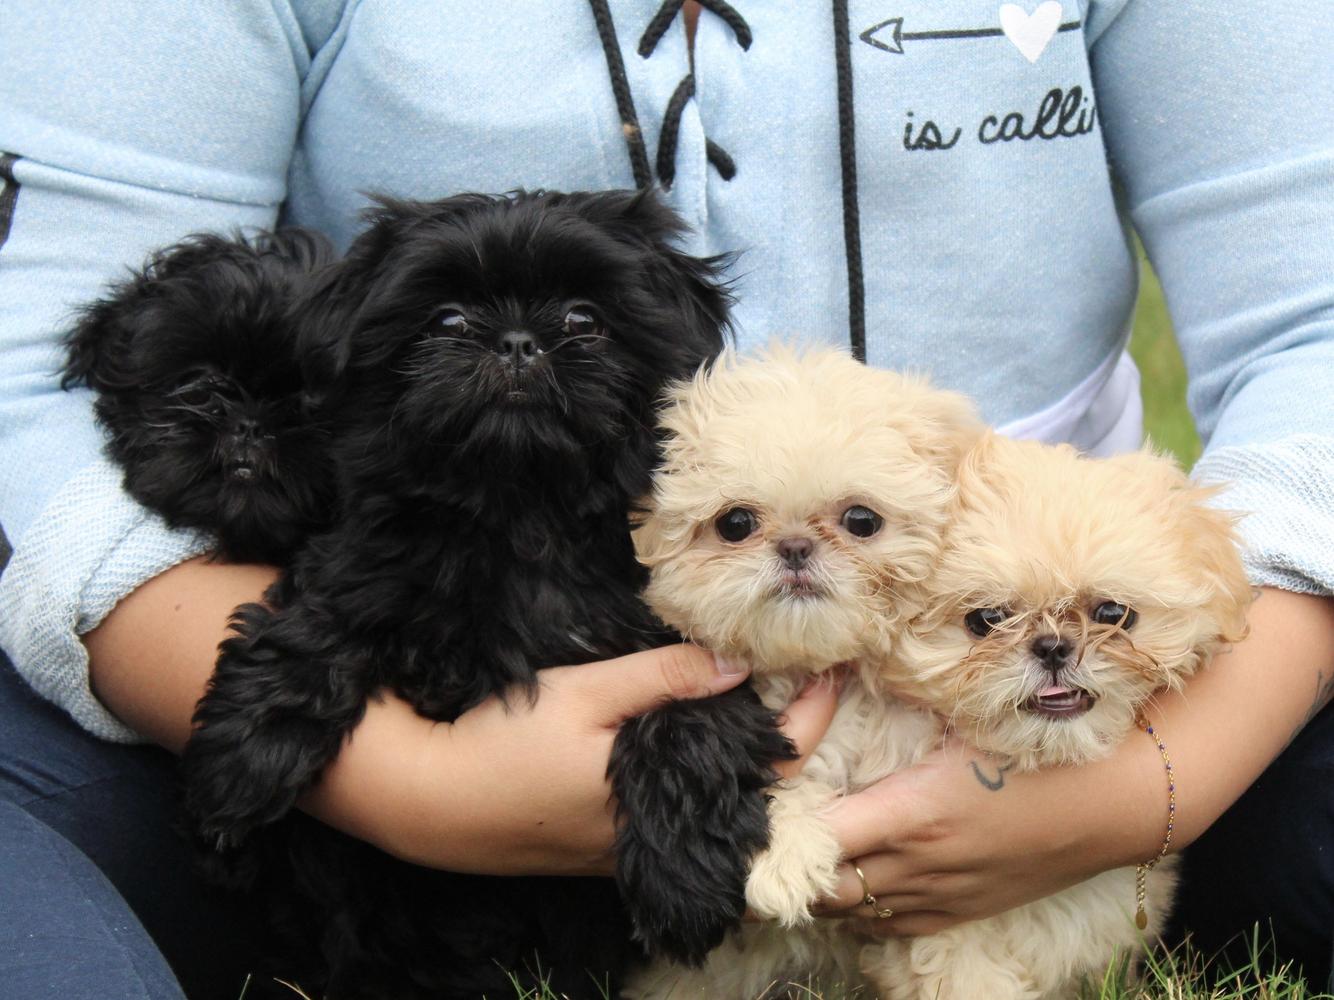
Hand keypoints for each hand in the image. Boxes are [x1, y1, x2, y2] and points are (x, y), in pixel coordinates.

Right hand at [86, 558, 840, 877]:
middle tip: (811, 675)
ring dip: (740, 750)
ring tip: (767, 694)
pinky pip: (670, 806)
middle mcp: (657, 835)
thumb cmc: (497, 746)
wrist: (416, 801)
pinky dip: (696, 768)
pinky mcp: (596, 844)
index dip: (807, 712)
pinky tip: (693, 731)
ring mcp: (625, 846)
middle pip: (747, 789)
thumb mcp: (583, 696)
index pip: (765, 762)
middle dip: (784, 734)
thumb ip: (663, 678)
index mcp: (665, 802)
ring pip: (709, 799)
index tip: (837, 665)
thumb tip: (741, 659)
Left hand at [815, 589, 1333, 936]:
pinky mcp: (963, 909)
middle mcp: (920, 863)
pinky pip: (890, 925)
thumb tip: (837, 671)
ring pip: (853, 913)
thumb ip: (900, 697)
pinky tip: (849, 883)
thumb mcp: (968, 714)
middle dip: (787, 868)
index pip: (820, 838)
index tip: (754, 814)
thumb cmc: (1043, 746)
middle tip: (765, 836)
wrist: (1118, 803)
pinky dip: (859, 909)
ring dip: (820, 889)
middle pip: (825, 888)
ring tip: (797, 858)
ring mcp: (942, 894)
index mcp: (914, 810)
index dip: (779, 834)